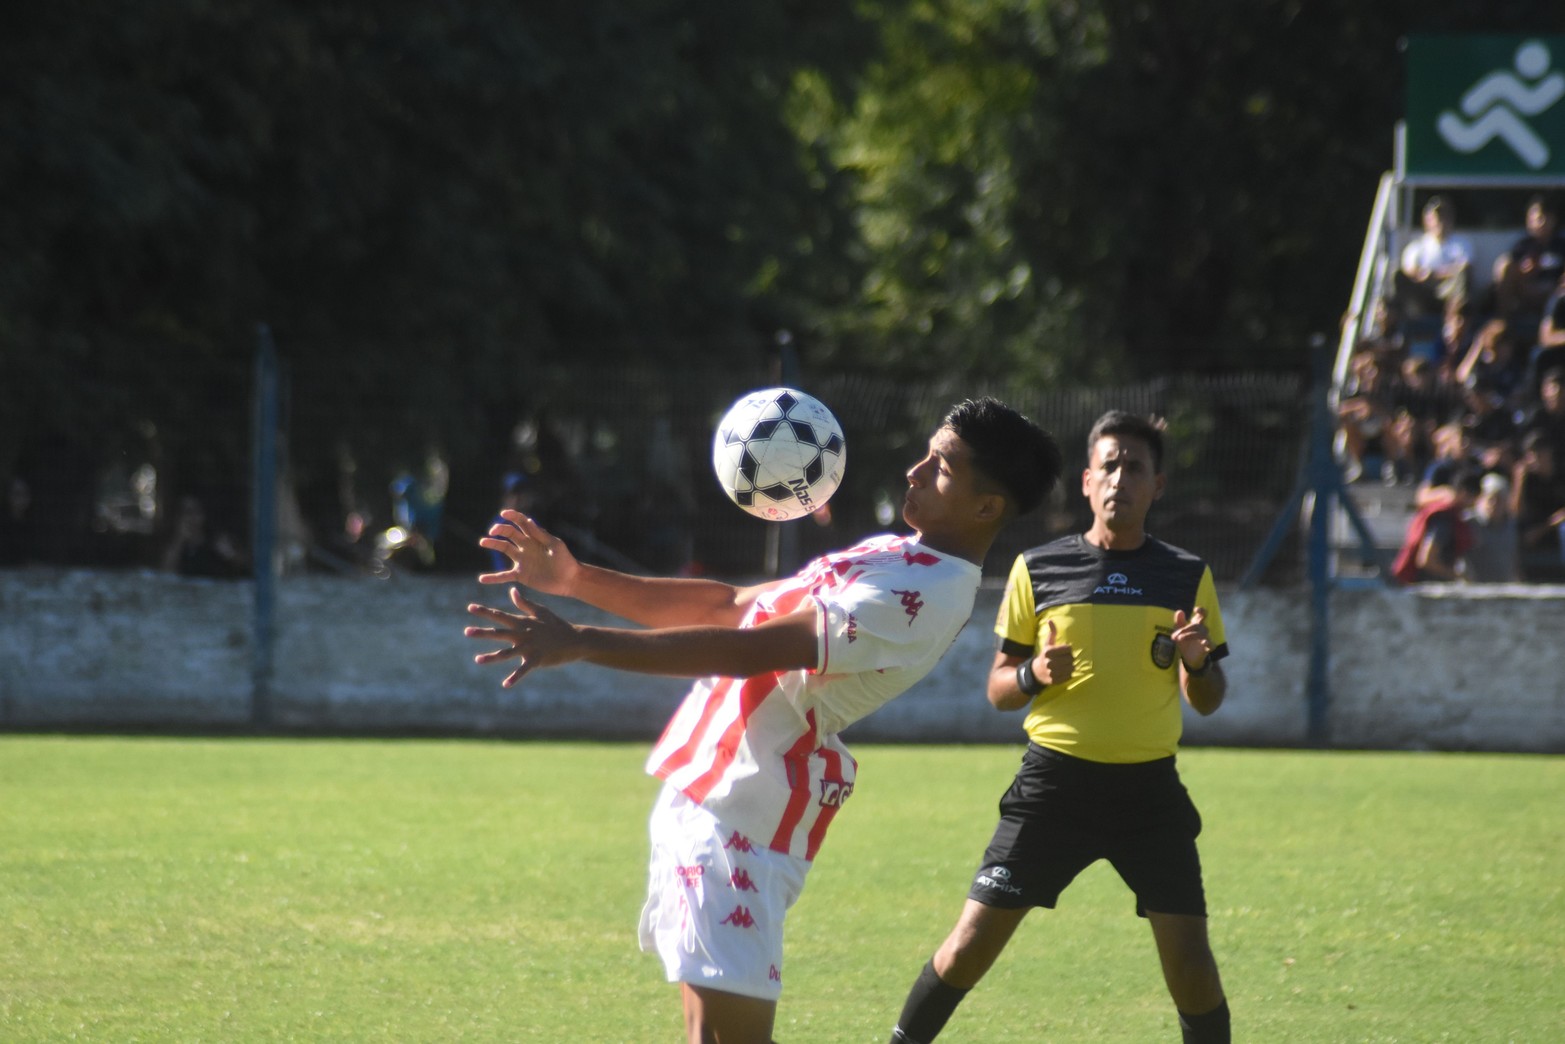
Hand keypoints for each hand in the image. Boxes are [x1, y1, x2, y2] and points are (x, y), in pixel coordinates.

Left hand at [465, 588, 582, 687]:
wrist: (575, 640)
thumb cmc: (557, 625)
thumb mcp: (541, 611)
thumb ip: (524, 603)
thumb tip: (511, 591)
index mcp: (522, 622)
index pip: (500, 616)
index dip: (485, 612)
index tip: (470, 607)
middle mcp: (523, 634)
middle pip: (499, 633)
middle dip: (482, 632)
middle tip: (466, 631)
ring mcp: (529, 647)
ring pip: (506, 653)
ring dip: (491, 657)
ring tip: (477, 660)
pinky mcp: (537, 660)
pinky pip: (523, 670)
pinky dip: (515, 678)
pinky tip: (505, 684)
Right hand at [478, 510, 579, 594]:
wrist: (569, 579)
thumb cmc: (565, 560)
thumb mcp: (555, 545)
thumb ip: (541, 534)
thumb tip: (528, 520)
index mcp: (535, 537)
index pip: (521, 523)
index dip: (512, 516)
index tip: (503, 514)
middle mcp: (526, 546)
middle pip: (509, 534)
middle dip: (500, 530)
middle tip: (492, 531)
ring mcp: (522, 560)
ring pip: (504, 549)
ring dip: (493, 544)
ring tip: (483, 542)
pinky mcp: (521, 574)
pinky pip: (504, 575)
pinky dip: (493, 578)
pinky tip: (482, 579)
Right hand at [1032, 619, 1073, 685]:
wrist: (1036, 672)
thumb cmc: (1045, 655)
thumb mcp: (1047, 644)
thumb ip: (1051, 632)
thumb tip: (1050, 620)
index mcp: (1048, 652)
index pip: (1068, 648)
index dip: (1068, 649)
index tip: (1064, 650)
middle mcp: (1049, 662)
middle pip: (1071, 658)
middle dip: (1070, 657)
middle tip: (1065, 658)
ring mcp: (1052, 672)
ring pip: (1072, 667)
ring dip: (1071, 665)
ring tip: (1065, 664)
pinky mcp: (1055, 680)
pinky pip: (1069, 676)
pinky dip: (1069, 673)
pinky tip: (1063, 671)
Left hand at [1172, 607, 1212, 671]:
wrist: (1188, 657)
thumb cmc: (1185, 641)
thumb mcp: (1179, 631)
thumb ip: (1179, 621)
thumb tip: (1179, 611)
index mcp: (1196, 624)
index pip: (1202, 614)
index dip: (1201, 610)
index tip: (1196, 609)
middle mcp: (1203, 630)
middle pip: (1198, 625)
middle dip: (1185, 629)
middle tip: (1176, 636)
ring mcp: (1206, 638)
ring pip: (1202, 633)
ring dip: (1190, 635)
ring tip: (1179, 639)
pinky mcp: (1208, 647)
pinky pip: (1211, 643)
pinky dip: (1208, 642)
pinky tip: (1203, 642)